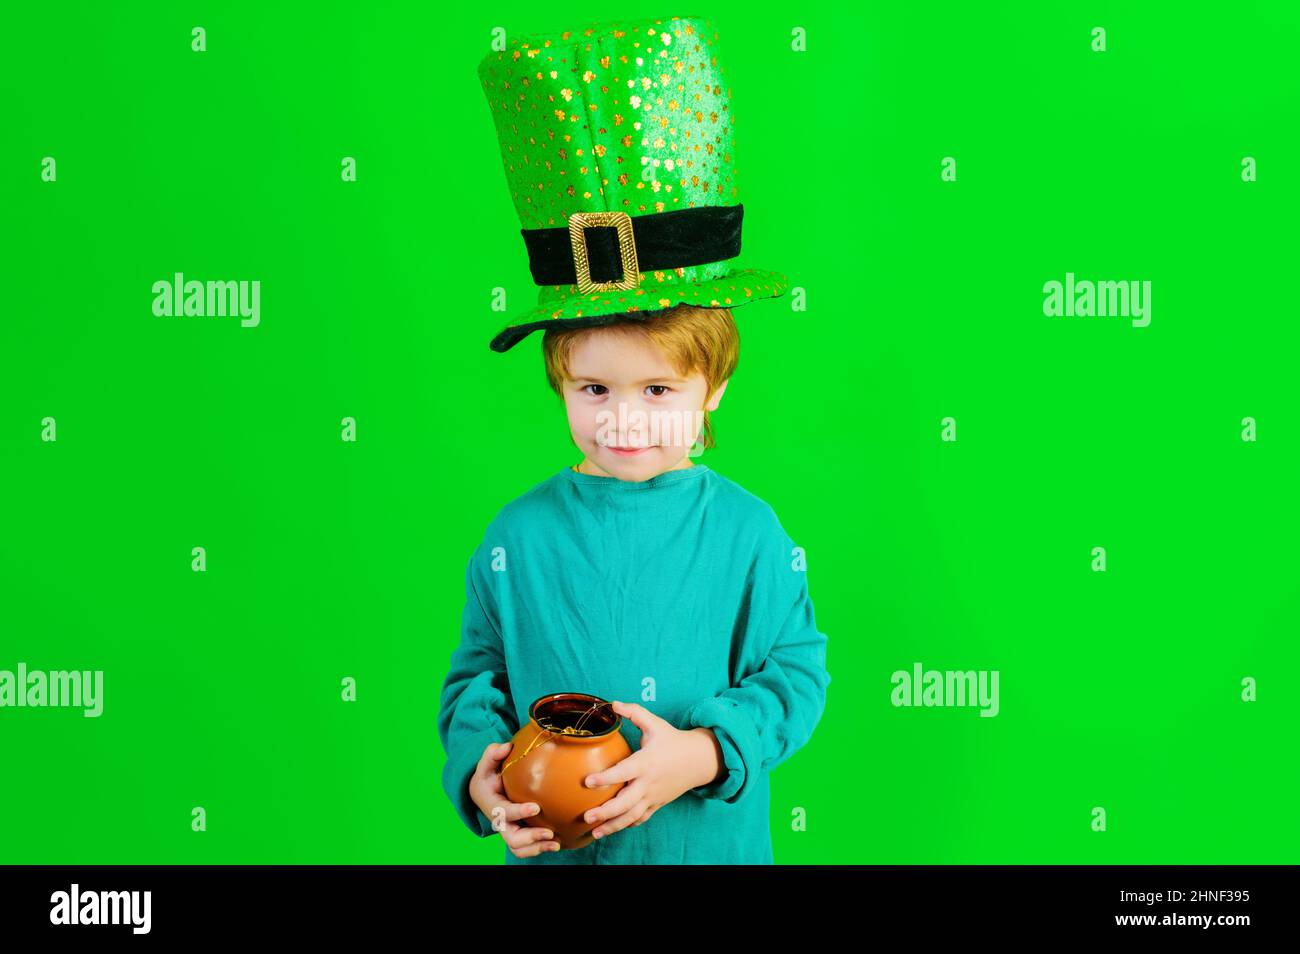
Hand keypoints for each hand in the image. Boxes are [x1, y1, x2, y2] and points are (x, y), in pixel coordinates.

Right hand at [469, 741, 562, 858]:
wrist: (484, 793)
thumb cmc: (488, 777)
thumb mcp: (486, 764)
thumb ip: (493, 753)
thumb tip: (507, 747)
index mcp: (492, 806)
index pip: (504, 812)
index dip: (519, 812)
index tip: (536, 807)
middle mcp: (500, 823)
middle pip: (512, 838)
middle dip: (530, 837)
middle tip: (549, 832)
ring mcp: (509, 831)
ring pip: (519, 848)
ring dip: (537, 848)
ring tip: (556, 843)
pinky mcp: (518, 834)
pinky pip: (526, 849)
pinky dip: (539, 849)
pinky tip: (557, 843)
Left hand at [580, 700, 721, 840]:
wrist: (699, 760)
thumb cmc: (673, 740)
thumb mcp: (655, 723)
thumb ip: (634, 712)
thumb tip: (613, 704)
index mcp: (646, 762)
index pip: (623, 772)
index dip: (605, 778)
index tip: (588, 782)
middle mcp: (649, 783)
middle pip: (626, 802)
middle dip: (605, 811)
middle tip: (586, 816)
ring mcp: (653, 796)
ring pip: (632, 816)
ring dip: (613, 826)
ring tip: (595, 833)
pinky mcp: (657, 804)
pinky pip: (641, 818)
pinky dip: (627, 825)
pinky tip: (612, 829)